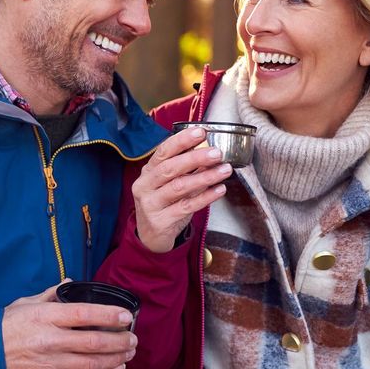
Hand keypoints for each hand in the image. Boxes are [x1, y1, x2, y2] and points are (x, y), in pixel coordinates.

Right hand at [2, 282, 136, 368]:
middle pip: (93, 341)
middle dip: (119, 340)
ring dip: (115, 358)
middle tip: (134, 338)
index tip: (126, 316)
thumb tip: (70, 283)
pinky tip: (114, 368)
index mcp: (45, 316)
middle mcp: (50, 340)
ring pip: (92, 363)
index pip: (83, 314)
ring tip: (129, 353)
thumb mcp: (25, 303)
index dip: (108, 315)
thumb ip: (51, 294)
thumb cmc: (5, 327)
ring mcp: (50, 363)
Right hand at [132, 126, 231, 253]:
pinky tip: (220, 190)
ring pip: (179, 187)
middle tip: (217, 152)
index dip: (181, 140)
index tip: (201, 131)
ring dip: (205, 177)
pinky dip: (205, 197)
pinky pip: (186, 207)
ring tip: (225, 170)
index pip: (162, 151)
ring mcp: (150, 204)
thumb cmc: (164, 204)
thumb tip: (209, 150)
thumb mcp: (168, 184)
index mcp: (147, 172)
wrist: (150, 237)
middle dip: (195, 158)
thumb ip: (185, 169)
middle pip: (170, 168)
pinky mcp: (160, 221)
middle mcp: (145, 186)